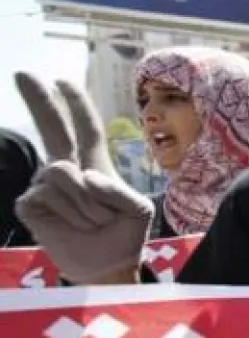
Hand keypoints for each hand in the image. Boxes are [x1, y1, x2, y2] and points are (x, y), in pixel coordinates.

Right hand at [13, 73, 152, 283]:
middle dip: (38, 99)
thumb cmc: (123, 234)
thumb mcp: (137, 210)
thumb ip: (119, 191)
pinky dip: (71, 215)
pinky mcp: (30, 204)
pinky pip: (49, 195)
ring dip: (87, 203)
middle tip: (22, 72)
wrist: (109, 265)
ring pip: (62, 173)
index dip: (76, 105)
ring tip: (94, 222)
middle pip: (52, 127)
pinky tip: (73, 226)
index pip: (85, 128)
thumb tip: (86, 176)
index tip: (61, 81)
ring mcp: (44, 185)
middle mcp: (66, 169)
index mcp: (94, 164)